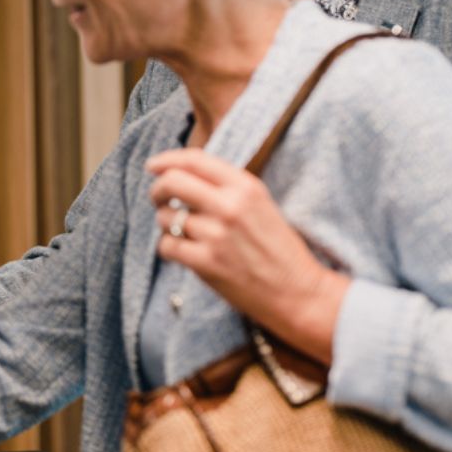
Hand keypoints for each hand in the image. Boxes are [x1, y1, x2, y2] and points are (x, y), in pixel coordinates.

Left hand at [145, 149, 349, 361]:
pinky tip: (183, 252)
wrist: (297, 291)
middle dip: (158, 190)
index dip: (167, 160)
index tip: (153, 166)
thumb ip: (227, 188)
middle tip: (158, 199)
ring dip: (167, 224)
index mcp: (246, 186)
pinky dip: (169, 248)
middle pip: (172, 182)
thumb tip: (181, 173)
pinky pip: (166, 245)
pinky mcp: (206, 262)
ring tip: (184, 233)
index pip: (195, 160)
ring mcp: (216, 234)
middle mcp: (229, 206)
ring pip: (166, 217)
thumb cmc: (278, 248)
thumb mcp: (261, 205)